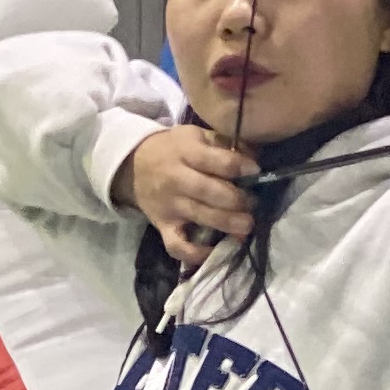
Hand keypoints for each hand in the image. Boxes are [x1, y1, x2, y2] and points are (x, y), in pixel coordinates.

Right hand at [112, 125, 259, 270]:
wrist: (133, 165)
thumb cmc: (173, 149)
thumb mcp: (196, 135)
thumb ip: (224, 144)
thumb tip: (254, 158)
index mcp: (186, 152)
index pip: (218, 161)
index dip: (241, 167)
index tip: (256, 171)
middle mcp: (176, 179)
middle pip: (211, 192)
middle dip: (238, 199)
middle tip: (253, 203)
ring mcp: (169, 206)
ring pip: (201, 217)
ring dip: (229, 224)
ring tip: (246, 225)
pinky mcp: (163, 227)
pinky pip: (178, 246)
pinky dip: (196, 254)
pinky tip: (215, 251)